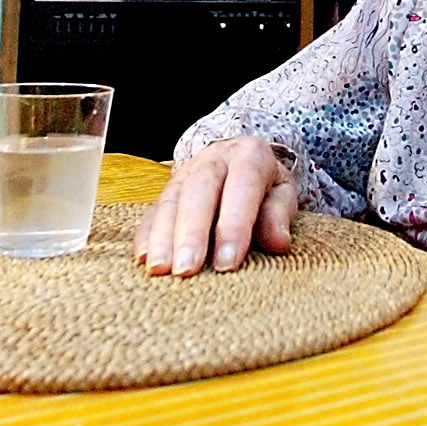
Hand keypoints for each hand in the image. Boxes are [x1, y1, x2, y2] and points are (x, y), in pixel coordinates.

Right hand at [134, 136, 296, 275]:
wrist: (241, 162)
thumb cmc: (266, 187)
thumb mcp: (282, 193)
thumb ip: (279, 215)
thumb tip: (278, 242)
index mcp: (249, 155)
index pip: (242, 187)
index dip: (233, 225)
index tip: (228, 263)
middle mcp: (214, 159)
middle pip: (199, 191)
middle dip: (192, 233)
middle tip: (188, 269)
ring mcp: (185, 172)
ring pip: (170, 201)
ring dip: (163, 238)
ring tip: (161, 270)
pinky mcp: (167, 190)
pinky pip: (152, 211)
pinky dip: (146, 235)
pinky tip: (144, 259)